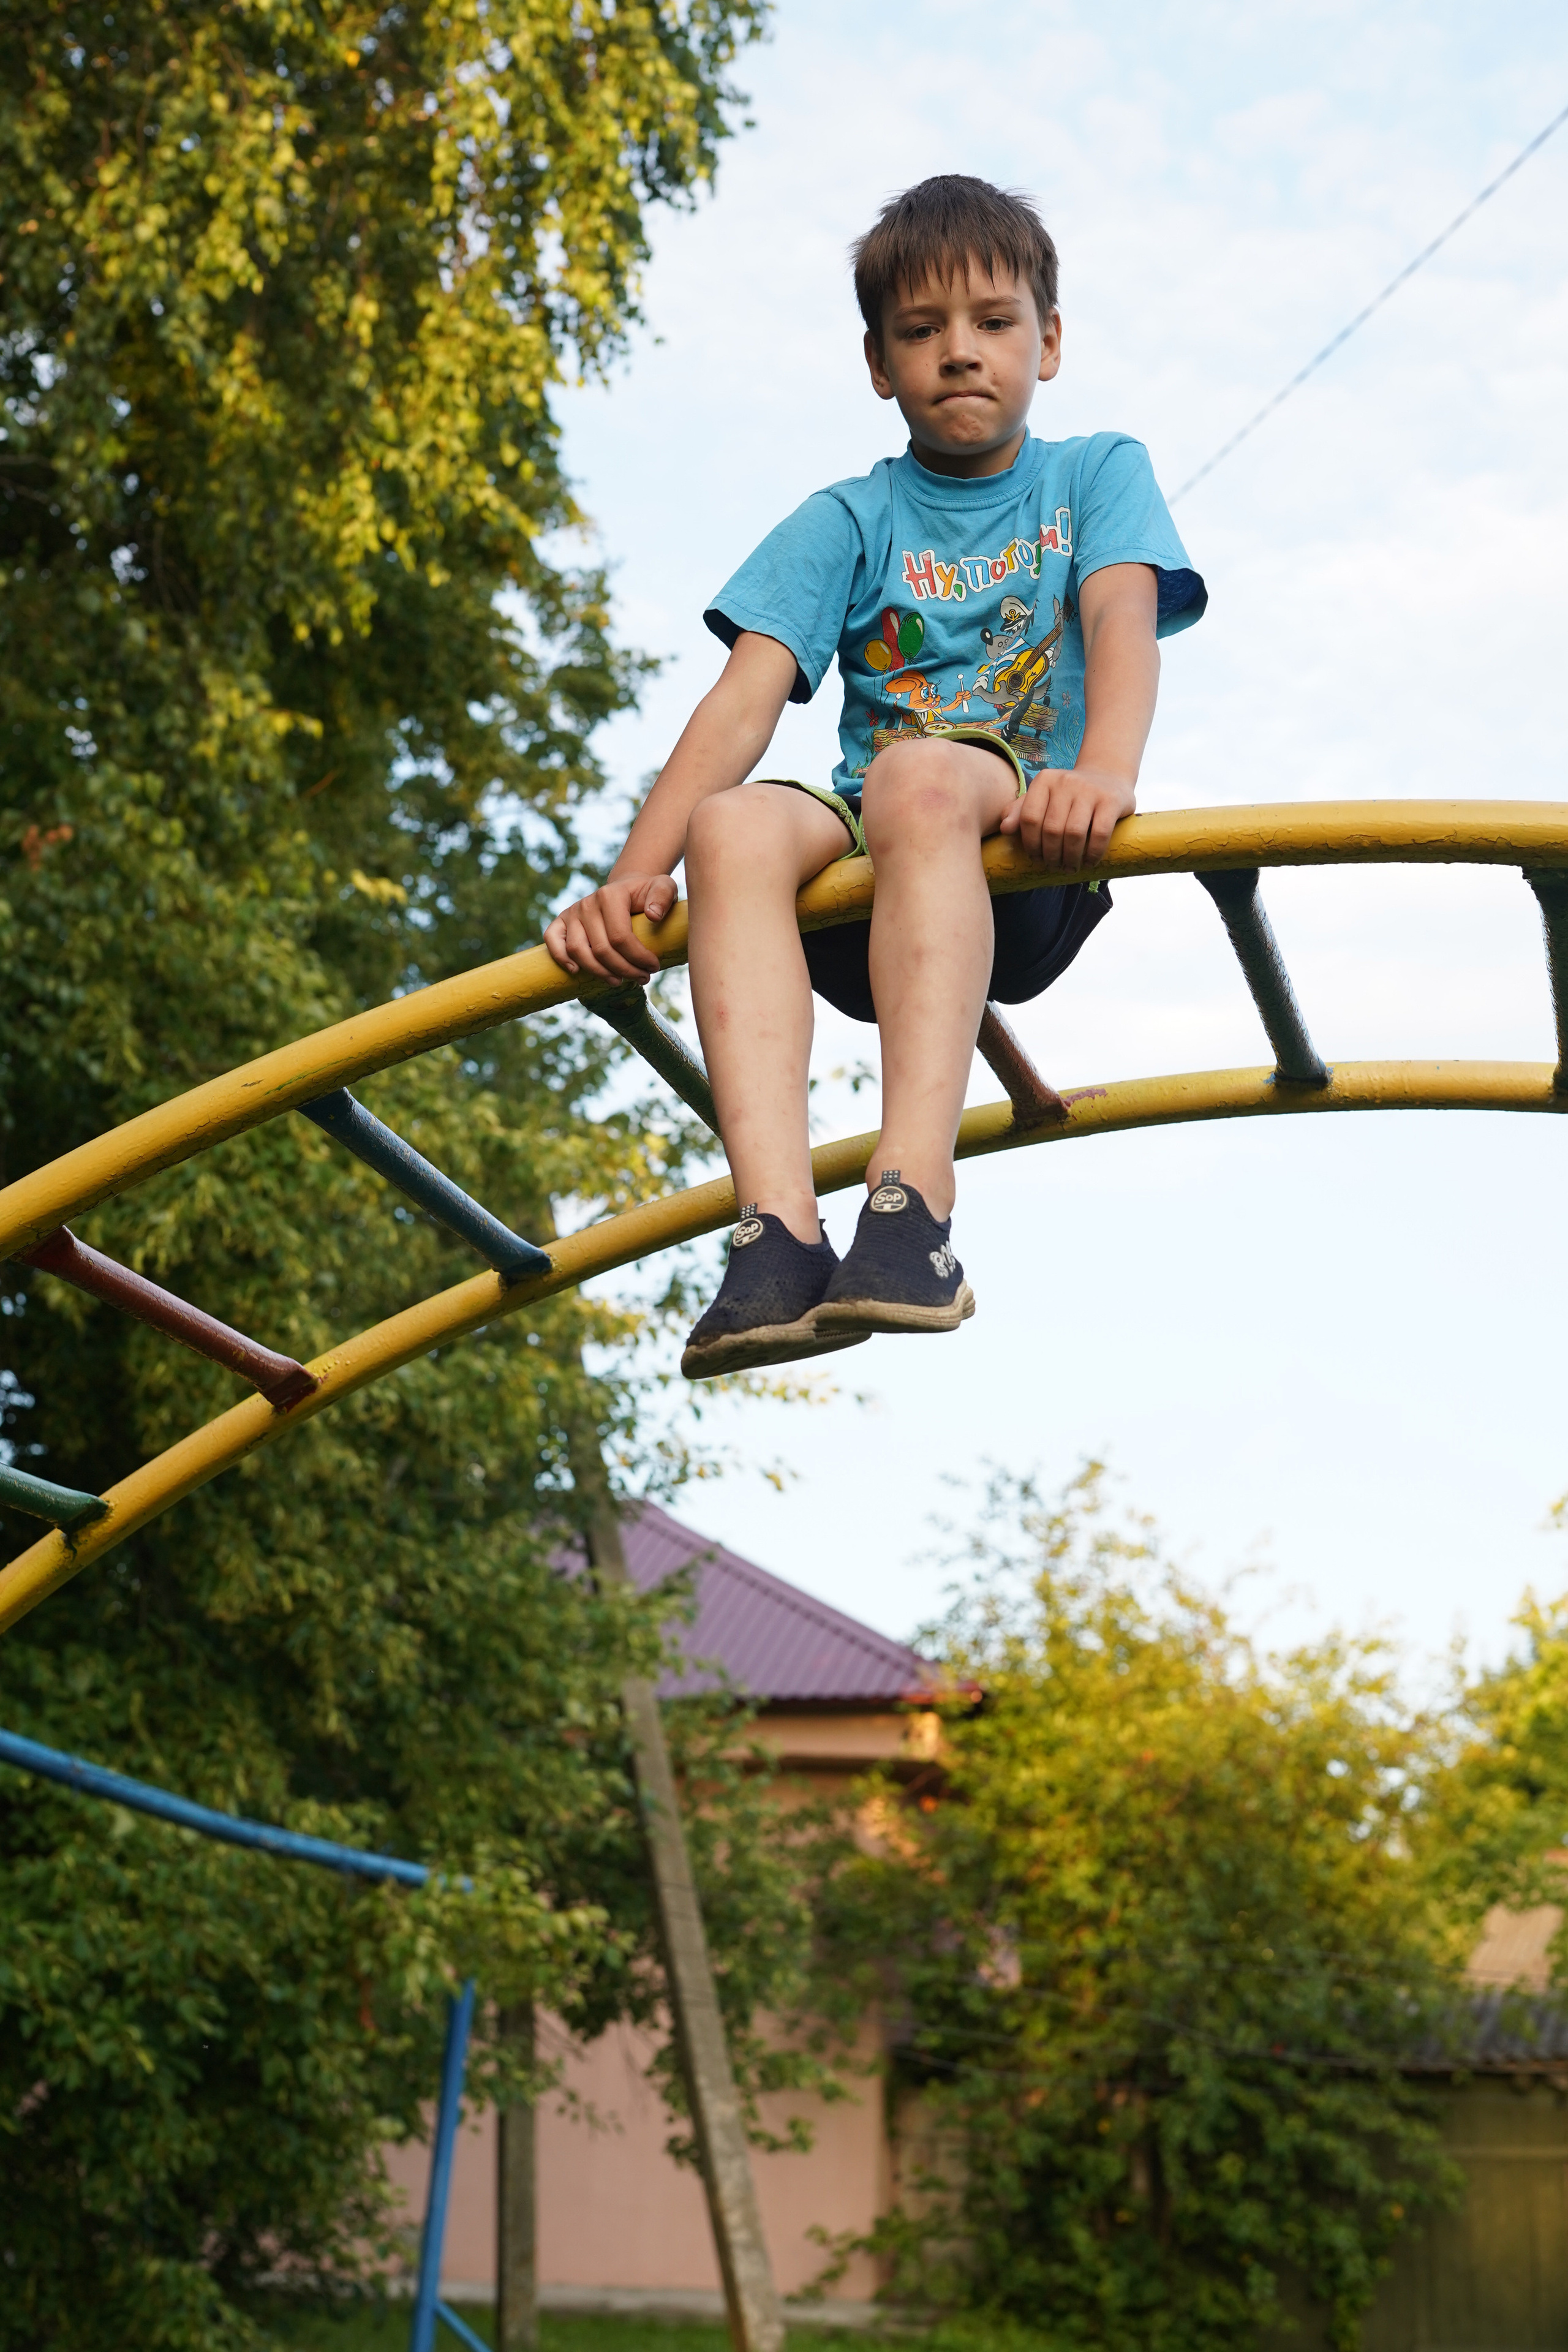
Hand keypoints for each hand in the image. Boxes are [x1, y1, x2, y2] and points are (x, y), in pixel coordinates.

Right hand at [544, 873, 679, 979]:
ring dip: (599, 972)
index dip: (638, 958)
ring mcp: (572, 913)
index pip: (620, 937)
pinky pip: (553, 941)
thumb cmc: (646, 894)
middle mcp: (587, 903)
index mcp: (610, 895)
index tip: (653, 967)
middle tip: (642, 978)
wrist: (626, 889)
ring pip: (578, 951)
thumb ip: (663, 896)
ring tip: (619, 981)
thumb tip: (652, 916)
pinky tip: (576, 972)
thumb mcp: (664, 887)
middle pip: (601, 949)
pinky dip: (561, 957)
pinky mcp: (561, 921)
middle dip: (624, 970)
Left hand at [999, 762, 1134, 869]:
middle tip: (1054, 867)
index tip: (1037, 859)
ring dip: (1070, 858)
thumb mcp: (1043, 799)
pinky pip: (1099, 834)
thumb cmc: (1068, 796)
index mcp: (1045, 780)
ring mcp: (1090, 790)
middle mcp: (1066, 781)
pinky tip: (1089, 862)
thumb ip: (1020, 812)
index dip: (1031, 844)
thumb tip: (1004, 829)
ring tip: (1070, 867)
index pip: (1029, 818)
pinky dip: (1092, 854)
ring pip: (1074, 834)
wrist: (1108, 777)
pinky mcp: (1111, 800)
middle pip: (1051, 829)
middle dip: (1051, 855)